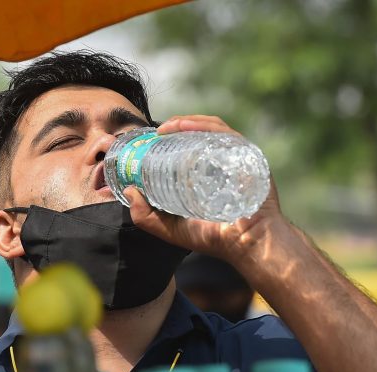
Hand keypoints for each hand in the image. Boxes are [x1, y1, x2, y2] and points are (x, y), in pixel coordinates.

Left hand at [123, 115, 285, 262]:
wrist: (248, 244)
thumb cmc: (214, 238)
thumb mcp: (171, 229)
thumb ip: (146, 217)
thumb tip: (129, 191)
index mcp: (206, 174)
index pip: (187, 147)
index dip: (168, 139)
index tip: (149, 139)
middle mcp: (222, 162)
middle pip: (198, 133)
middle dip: (175, 127)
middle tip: (155, 133)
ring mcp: (236, 157)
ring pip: (211, 129)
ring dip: (187, 122)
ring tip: (166, 128)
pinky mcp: (248, 155)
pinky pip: (226, 133)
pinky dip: (205, 126)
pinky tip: (186, 127)